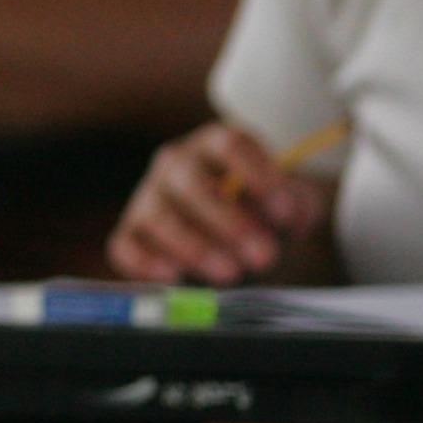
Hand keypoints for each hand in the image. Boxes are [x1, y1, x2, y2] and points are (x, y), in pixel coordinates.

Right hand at [110, 121, 330, 284]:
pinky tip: (174, 278)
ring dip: (194, 246)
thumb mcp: (288, 204)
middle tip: (264, 255)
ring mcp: (147, 197)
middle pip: (192, 182)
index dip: (257, 174)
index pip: (230, 145)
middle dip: (229, 222)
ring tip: (230, 274)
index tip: (285, 212)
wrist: (236, 237)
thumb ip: (297, 205)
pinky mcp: (130, 233)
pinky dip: (145, 263)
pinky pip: (125, 246)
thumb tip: (294, 214)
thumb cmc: (261, 213)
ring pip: (158, 216)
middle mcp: (175, 163)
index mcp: (215, 144)